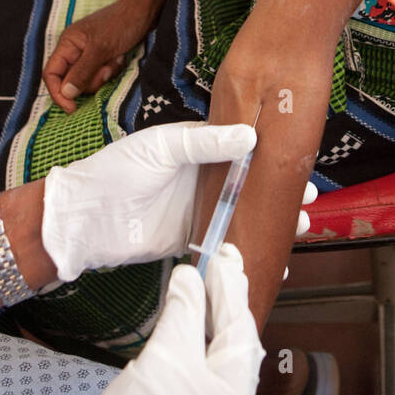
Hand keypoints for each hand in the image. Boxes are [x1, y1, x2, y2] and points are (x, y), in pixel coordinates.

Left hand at [40, 120, 317, 280]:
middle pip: (251, 184)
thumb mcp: (162, 148)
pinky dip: (249, 249)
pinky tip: (272, 258)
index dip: (273, 155)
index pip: (244, 148)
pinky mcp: (193, 239)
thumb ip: (204, 142)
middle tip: (309, 200)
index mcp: (198, 148)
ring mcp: (200, 210)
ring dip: (271, 220)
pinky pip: (228, 243)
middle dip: (280, 191)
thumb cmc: (118, 171)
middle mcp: (204, 178)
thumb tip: (251, 135)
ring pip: (244, 214)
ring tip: (299, 226)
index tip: (301, 160)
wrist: (85, 219)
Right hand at [42, 0, 156, 114]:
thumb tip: (65, 94)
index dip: (58, 93)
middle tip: (106, 70)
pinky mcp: (103, 57)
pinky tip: (120, 57)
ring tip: (115, 59)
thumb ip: (82, 72)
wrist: (145, 10)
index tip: (72, 108)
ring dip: (104, 75)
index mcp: (67, 44)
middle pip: (71, 81)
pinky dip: (112, 70)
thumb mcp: (100, 49)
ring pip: (89, 80)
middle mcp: (75, 50)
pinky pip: (102, 74)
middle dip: (90, 81)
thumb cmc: (121, 23)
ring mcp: (89, 54)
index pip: (51, 74)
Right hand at [60, 244, 264, 394]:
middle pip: (235, 346)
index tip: (223, 254)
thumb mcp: (162, 361)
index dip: (230, 288)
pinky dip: (203, 345)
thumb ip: (183, 315)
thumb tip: (191, 278)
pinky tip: (196, 327)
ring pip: (222, 361)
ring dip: (216, 321)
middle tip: (224, 261)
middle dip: (229, 302)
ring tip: (215, 286)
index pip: (239, 330)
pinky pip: (207, 376)